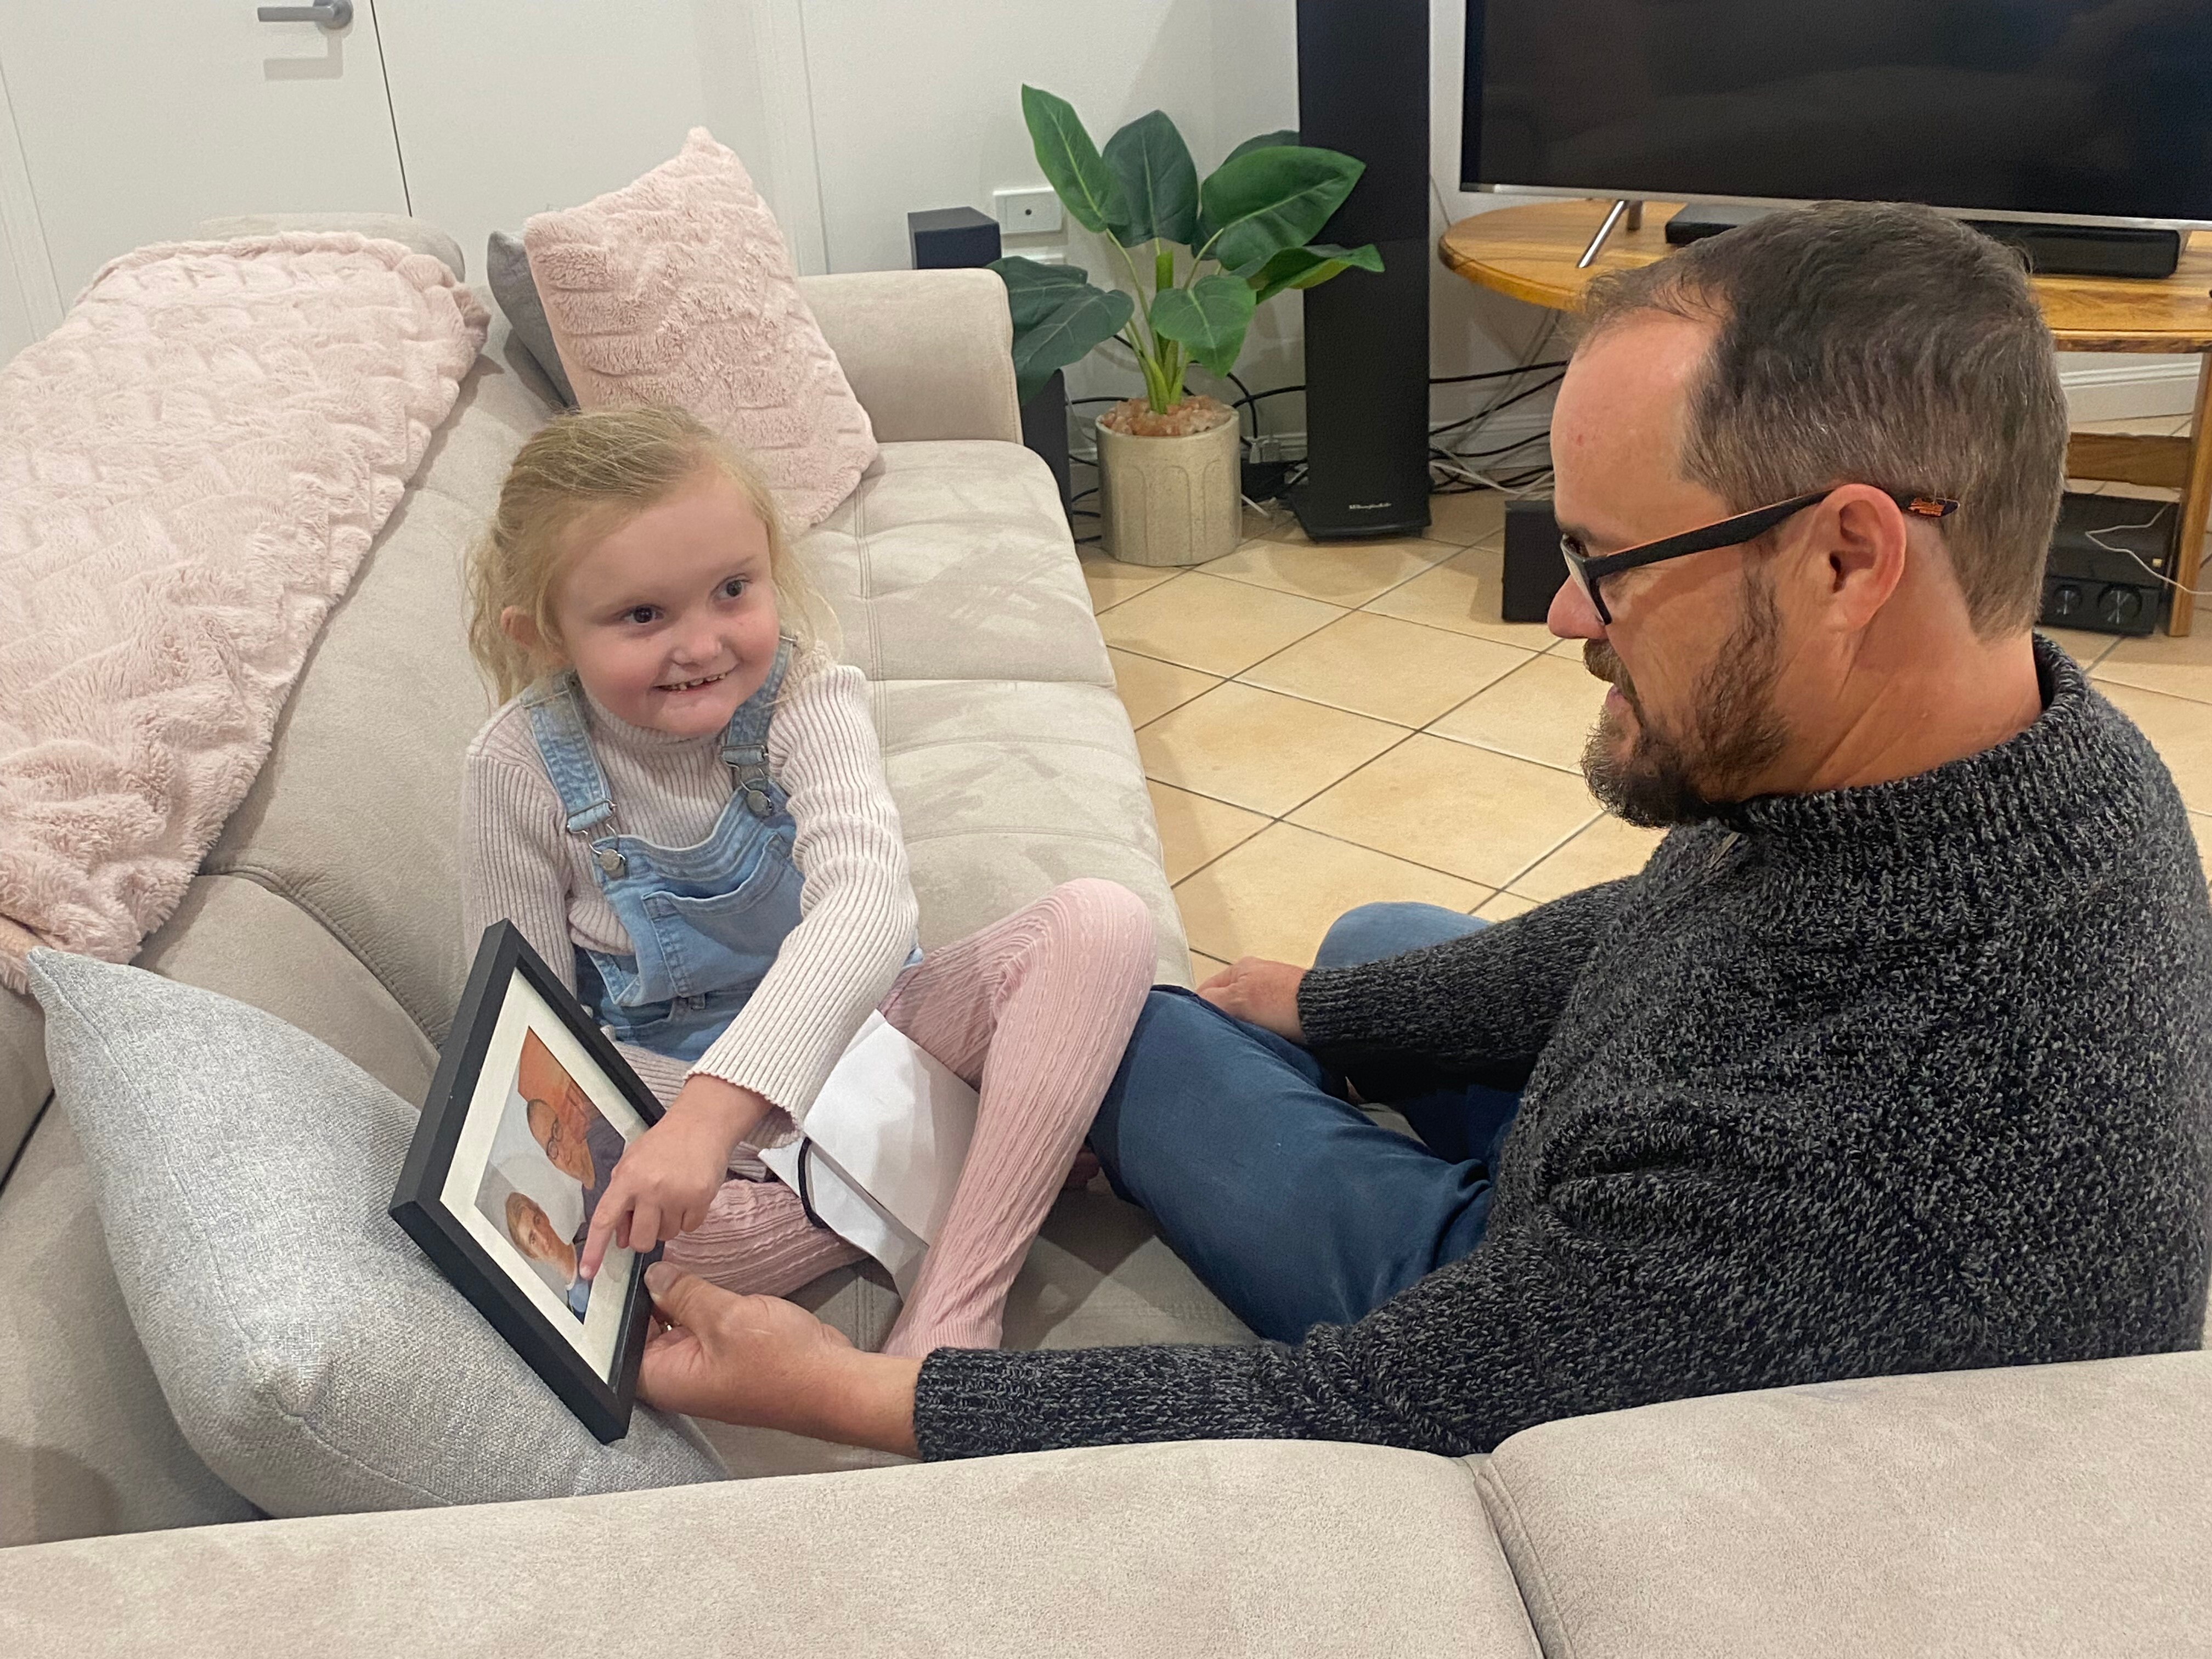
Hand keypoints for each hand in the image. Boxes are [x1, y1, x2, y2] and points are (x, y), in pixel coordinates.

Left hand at [580, 1075, 767, 1278]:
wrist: (702, 1124)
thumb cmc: (664, 1143)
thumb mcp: (633, 1163)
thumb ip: (622, 1200)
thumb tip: (620, 1238)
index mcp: (627, 1178)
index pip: (604, 1220)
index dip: (594, 1249)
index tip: (586, 1272)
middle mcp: (650, 1188)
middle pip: (641, 1240)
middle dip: (644, 1236)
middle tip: (651, 1217)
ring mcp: (677, 1195)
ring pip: (667, 1236)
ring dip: (668, 1225)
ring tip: (673, 1197)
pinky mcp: (701, 1199)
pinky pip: (689, 1229)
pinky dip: (688, 1219)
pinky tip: (689, 1196)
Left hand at [637, 1264, 919, 1455]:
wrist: (834, 1381)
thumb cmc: (784, 1366)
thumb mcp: (725, 1317)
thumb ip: (683, 1293)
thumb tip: (655, 1277)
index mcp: (666, 1379)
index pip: (619, 1344)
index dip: (617, 1307)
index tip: (618, 1273)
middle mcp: (681, 1378)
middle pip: (646, 1333)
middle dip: (649, 1297)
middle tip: (651, 1261)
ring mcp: (706, 1369)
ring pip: (677, 1326)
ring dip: (680, 1300)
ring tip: (679, 1270)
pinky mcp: (728, 1358)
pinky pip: (704, 1328)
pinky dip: (703, 1307)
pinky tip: (706, 1286)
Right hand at [1196, 956, 1307, 1042]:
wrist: (1327, 1012)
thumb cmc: (1281, 1003)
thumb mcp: (1236, 1000)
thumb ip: (1209, 1001)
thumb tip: (1192, 1006)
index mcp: (1239, 968)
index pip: (1205, 990)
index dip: (1199, 1012)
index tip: (1200, 1032)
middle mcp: (1255, 976)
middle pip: (1225, 1003)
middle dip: (1222, 1021)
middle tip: (1219, 1040)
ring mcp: (1272, 991)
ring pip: (1244, 1014)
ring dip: (1242, 1028)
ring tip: (1241, 1042)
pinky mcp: (1288, 1007)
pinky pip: (1264, 1021)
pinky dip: (1260, 1031)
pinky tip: (1261, 1041)